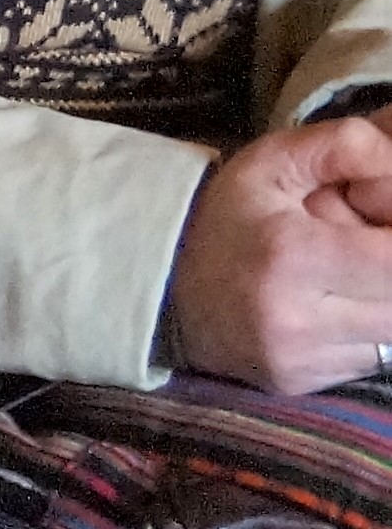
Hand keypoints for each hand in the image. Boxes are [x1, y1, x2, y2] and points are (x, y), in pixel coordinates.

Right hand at [169, 118, 391, 389]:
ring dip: (384, 299)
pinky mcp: (299, 382)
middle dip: (391, 267)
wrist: (161, 287)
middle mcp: (296, 319)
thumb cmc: (228, 217)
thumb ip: (346, 146)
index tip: (378, 225)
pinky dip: (365, 330)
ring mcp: (298, 359)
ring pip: (391, 331)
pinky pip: (368, 357)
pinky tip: (331, 306)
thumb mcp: (273, 160)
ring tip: (348, 275)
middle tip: (364, 247)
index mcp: (292, 256)